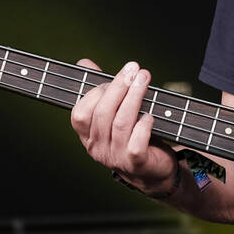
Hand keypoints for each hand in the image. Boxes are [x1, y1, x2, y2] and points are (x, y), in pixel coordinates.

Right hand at [69, 58, 179, 196]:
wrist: (154, 171)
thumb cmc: (133, 137)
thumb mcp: (115, 113)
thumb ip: (100, 89)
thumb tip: (84, 63)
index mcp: (88, 136)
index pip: (79, 114)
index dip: (96, 92)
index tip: (116, 76)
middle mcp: (98, 149)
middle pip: (102, 113)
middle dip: (118, 87)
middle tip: (133, 69)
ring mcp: (116, 158)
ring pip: (120, 123)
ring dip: (134, 97)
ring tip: (144, 79)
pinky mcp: (136, 163)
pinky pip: (136, 142)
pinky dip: (143, 125)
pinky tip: (150, 115)